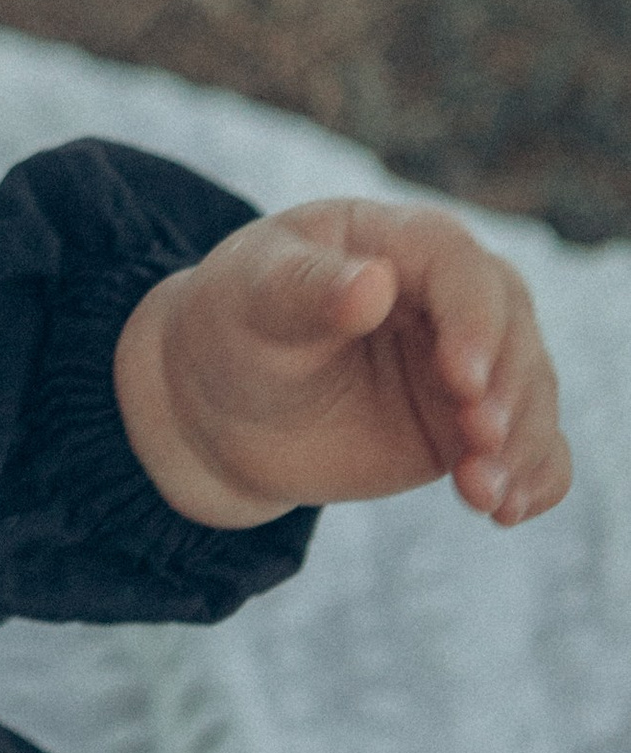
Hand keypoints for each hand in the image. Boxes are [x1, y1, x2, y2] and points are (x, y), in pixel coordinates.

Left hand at [113, 199, 570, 532]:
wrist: (217, 405)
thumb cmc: (232, 327)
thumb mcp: (254, 299)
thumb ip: (309, 289)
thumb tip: (375, 283)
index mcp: (394, 241)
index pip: (458, 265)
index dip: (473, 319)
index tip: (464, 378)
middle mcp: (445, 298)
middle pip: (512, 327)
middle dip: (511, 387)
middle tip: (482, 440)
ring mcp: (463, 363)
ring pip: (529, 392)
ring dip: (524, 443)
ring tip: (486, 495)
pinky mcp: (467, 425)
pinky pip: (529, 447)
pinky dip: (535, 477)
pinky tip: (508, 510)